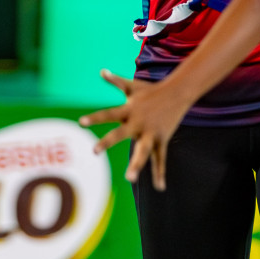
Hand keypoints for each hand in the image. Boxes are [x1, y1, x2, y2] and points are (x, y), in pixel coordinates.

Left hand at [78, 69, 190, 190]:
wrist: (178, 92)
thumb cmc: (152, 90)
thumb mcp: (133, 86)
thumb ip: (116, 81)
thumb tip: (102, 71)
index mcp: (129, 110)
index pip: (109, 114)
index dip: (95, 118)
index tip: (81, 122)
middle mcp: (138, 122)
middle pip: (120, 134)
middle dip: (108, 142)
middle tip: (94, 151)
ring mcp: (150, 133)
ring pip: (142, 150)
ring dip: (137, 164)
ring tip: (130, 178)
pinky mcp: (161, 140)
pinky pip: (160, 158)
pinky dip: (159, 173)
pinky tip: (159, 187)